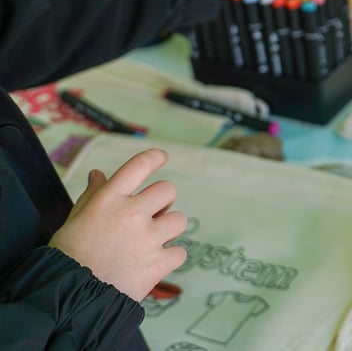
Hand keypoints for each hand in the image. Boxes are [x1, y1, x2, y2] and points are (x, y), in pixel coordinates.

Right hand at [49, 149, 187, 300]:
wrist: (71, 296)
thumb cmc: (69, 257)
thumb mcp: (75, 221)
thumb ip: (92, 196)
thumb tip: (98, 174)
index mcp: (109, 200)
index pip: (138, 166)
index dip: (154, 158)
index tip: (162, 157)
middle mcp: (132, 213)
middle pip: (167, 190)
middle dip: (163, 201)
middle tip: (152, 215)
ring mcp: (148, 237)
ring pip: (179, 220)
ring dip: (169, 229)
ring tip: (152, 241)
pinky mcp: (159, 262)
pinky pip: (180, 251)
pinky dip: (171, 257)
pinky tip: (154, 263)